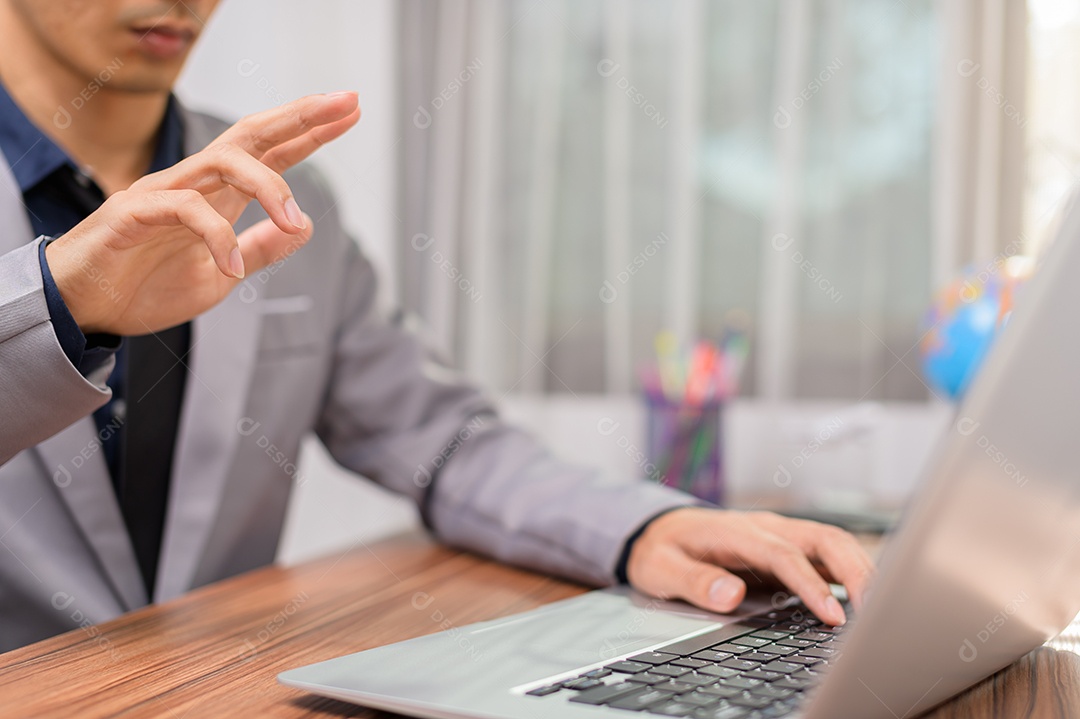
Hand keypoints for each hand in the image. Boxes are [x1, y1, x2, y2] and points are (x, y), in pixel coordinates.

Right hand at [45, 92, 361, 335]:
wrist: (84, 309)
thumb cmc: (144, 285)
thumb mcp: (220, 278)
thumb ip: (259, 250)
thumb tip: (304, 227)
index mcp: (218, 196)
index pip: (271, 152)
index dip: (310, 132)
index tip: (350, 111)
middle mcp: (195, 183)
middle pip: (252, 136)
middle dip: (300, 117)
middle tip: (345, 102)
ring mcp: (163, 193)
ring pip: (223, 161)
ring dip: (269, 186)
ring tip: (293, 221)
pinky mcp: (134, 213)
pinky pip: (183, 209)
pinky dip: (216, 237)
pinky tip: (231, 268)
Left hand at [625, 508, 874, 625]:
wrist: (659, 530)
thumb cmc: (662, 549)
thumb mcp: (661, 568)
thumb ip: (693, 581)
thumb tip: (730, 595)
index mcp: (738, 531)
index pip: (784, 555)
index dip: (812, 585)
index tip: (832, 616)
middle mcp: (766, 528)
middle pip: (824, 539)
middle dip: (857, 571)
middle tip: (878, 611)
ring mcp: (780, 536)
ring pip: (834, 543)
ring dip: (862, 570)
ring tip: (882, 609)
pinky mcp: (788, 549)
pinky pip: (828, 556)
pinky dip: (852, 573)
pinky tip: (867, 601)